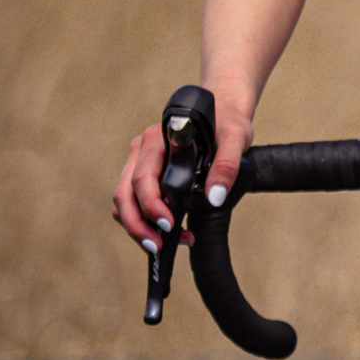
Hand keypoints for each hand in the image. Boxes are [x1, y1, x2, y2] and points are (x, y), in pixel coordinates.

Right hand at [111, 91, 254, 250]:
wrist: (221, 112)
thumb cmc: (226, 122)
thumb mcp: (235, 138)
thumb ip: (227, 165)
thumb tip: (215, 197)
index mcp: (158, 138)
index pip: (143, 178)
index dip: (150, 205)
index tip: (168, 225)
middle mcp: (142, 149)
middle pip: (124, 194)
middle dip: (137, 225)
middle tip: (157, 247)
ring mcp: (139, 161)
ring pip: (124, 201)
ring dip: (138, 227)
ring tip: (165, 244)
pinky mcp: (144, 174)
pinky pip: (133, 202)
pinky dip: (144, 221)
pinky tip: (170, 232)